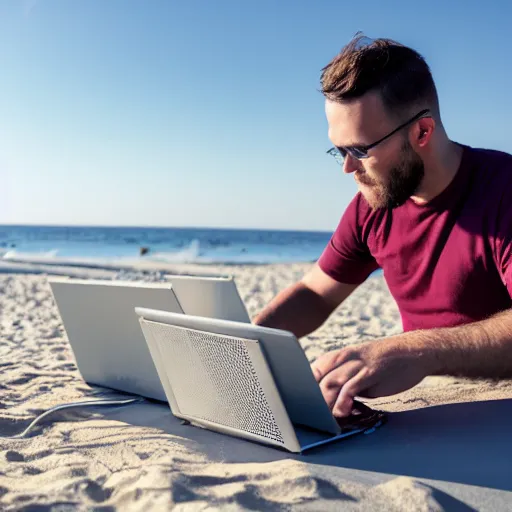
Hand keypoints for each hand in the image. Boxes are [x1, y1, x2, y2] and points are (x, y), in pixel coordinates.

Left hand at [311, 337, 430, 416]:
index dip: (303, 389)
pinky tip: (341, 413)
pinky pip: (351, 388)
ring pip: (331, 383)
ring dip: (323, 404)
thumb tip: (329, 405)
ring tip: (321, 420)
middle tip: (306, 418)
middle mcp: (343, 358)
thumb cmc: (383, 364)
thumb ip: (343, 384)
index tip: (298, 407)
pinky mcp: (371, 372)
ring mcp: (357, 364)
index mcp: (337, 357)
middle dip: (310, 400)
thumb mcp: (357, 370)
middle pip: (317, 379)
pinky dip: (343, 402)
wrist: (412, 351)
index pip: (311, 372)